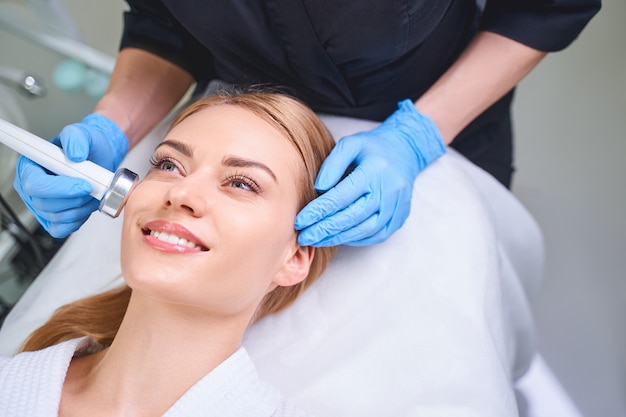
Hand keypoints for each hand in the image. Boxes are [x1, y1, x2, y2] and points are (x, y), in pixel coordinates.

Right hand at [13, 113, 127, 237]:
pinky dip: (78, 219)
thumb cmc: (86, 146)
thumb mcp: (82, 133)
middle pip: (45, 204)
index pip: (35, 184)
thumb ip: (76, 138)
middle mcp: (32, 188)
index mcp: (30, 167)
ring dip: (80, 208)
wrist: (100, 158)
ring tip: (92, 194)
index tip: (83, 185)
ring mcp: (42, 205)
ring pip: (56, 217)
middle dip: (75, 199)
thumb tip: (75, 154)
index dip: (60, 188)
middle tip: (93, 188)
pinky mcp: (54, 218)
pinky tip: (86, 206)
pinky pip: (61, 228)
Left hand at [295, 100, 445, 246]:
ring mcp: (397, 207)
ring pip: (365, 230)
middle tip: (304, 236)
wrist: (406, 151)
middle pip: (352, 217)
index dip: (318, 211)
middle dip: (325, 229)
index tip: (300, 221)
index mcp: (374, 171)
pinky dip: (356, 239)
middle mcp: (388, 191)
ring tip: (317, 240)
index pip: (341, 197)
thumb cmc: (373, 147)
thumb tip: (319, 188)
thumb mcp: (350, 144)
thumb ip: (333, 163)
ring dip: (338, 238)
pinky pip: (376, 235)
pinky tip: (338, 237)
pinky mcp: (400, 218)